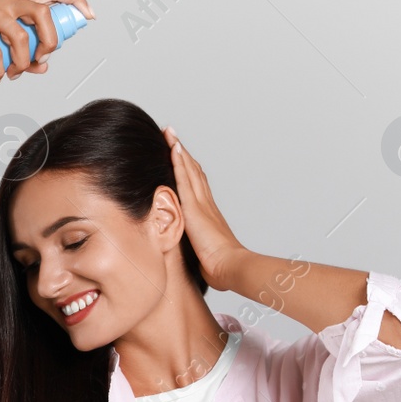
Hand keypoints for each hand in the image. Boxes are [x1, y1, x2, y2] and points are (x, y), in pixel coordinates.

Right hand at [0, 0, 93, 84]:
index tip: (89, 15)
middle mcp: (4, 0)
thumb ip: (19, 52)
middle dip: (49, 42)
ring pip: (22, 37)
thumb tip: (44, 67)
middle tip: (41, 60)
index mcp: (12, 0)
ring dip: (22, 63)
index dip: (74, 0)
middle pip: (44, 14)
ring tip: (12, 75)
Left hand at [162, 127, 247, 292]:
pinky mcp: (195, 207)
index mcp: (207, 215)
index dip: (187, 170)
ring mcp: (201, 204)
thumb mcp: (203, 256)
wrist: (231, 267)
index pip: (195, 186)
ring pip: (190, 170)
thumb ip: (197, 250)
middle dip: (182, 154)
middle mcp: (206, 204)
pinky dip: (179, 161)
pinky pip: (185, 178)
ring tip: (169, 133)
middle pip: (193, 172)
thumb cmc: (220, 268)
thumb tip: (193, 260)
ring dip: (179, 150)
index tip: (178, 156)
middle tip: (172, 136)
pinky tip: (174, 147)